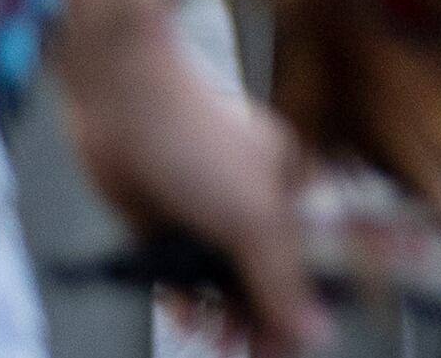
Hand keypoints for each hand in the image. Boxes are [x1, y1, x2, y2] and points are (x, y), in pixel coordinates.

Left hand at [53, 0, 317, 357]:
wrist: (120, 107)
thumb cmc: (198, 144)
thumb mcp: (254, 216)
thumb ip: (283, 279)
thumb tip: (317, 333)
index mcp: (294, 191)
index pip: (320, 257)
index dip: (316, 301)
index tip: (301, 341)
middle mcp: (256, 205)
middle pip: (271, 278)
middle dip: (263, 319)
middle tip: (253, 352)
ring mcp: (211, 218)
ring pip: (227, 283)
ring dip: (223, 317)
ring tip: (216, 338)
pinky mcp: (168, 229)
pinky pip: (184, 278)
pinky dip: (184, 299)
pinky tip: (182, 313)